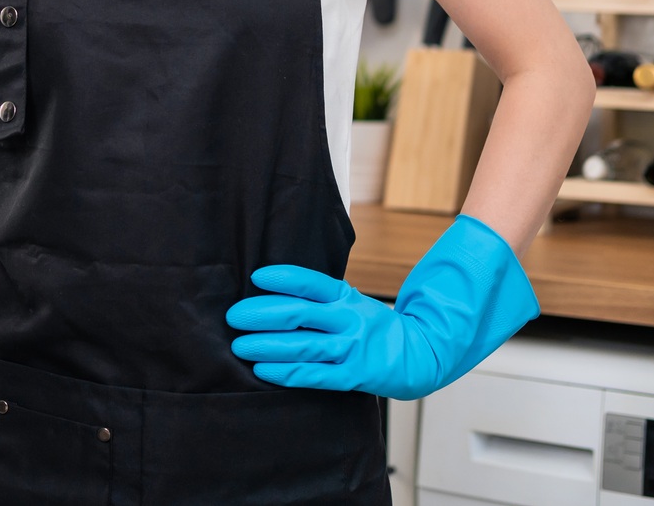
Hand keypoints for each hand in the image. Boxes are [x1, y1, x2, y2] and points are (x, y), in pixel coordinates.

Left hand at [225, 214, 536, 399]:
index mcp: (345, 296)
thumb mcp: (351, 302)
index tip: (256, 277)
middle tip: (234, 316)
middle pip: (299, 313)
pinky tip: (263, 369)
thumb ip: (320, 298)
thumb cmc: (373, 327)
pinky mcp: (353, 376)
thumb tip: (272, 291)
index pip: (311, 282)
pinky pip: (314, 375)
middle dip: (261, 314)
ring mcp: (351, 348)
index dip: (283, 278)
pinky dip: (286, 372)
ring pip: (302, 346)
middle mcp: (348, 319)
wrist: (418, 355)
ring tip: (239, 344)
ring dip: (266, 345)